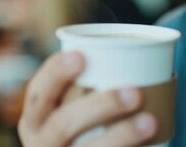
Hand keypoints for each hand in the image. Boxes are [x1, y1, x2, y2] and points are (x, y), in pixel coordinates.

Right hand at [17, 52, 157, 146]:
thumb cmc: (82, 125)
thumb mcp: (71, 109)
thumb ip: (91, 86)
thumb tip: (142, 49)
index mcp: (35, 119)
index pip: (38, 93)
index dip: (55, 73)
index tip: (81, 55)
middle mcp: (41, 144)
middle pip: (64, 125)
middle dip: (100, 106)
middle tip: (135, 92)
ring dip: (120, 136)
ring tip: (150, 121)